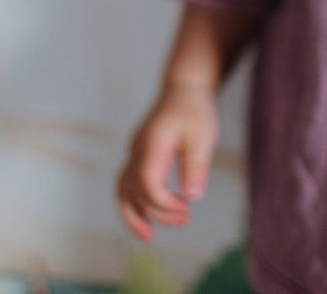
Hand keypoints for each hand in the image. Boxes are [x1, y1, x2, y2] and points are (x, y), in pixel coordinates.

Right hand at [116, 82, 218, 241]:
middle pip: (137, 191)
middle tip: (186, 218)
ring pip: (123, 190)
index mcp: (152, 144)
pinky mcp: (138, 155)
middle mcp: (137, 149)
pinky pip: (127, 184)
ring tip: (149, 237)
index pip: (148, 183)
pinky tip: (147, 218)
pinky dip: (133, 204)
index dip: (163, 203)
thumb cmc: (195, 110)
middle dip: (159, 211)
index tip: (186, 209)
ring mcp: (134, 152)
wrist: (185, 88)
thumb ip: (196, 165)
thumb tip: (194, 197)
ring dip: (134, 215)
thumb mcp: (203, 136)